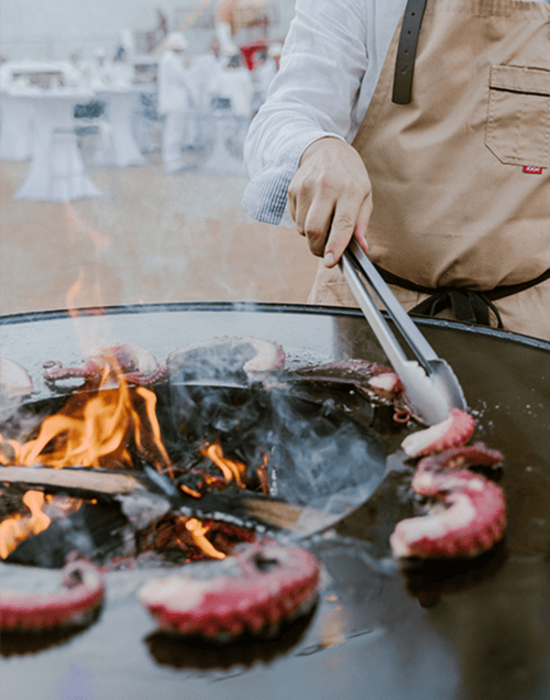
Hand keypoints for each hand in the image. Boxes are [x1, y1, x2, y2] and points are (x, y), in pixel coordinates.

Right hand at [288, 137, 371, 266]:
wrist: (326, 149)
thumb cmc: (350, 176)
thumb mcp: (365, 195)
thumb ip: (362, 223)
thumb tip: (361, 248)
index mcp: (350, 190)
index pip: (342, 223)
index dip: (336, 246)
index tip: (331, 261)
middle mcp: (327, 186)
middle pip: (315, 230)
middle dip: (319, 248)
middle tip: (326, 252)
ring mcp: (306, 187)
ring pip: (303, 228)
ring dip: (312, 236)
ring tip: (322, 224)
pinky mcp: (293, 189)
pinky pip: (295, 219)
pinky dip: (304, 224)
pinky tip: (313, 212)